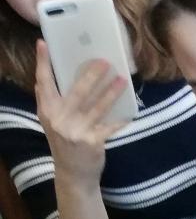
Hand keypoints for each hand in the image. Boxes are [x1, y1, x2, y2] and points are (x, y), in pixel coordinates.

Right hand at [34, 40, 127, 185]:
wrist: (73, 174)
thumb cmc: (65, 143)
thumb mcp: (53, 122)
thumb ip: (52, 102)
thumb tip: (53, 78)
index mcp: (47, 111)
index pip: (43, 82)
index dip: (43, 63)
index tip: (43, 43)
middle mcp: (59, 119)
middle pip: (76, 91)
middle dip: (91, 75)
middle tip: (104, 61)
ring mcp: (76, 131)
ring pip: (97, 106)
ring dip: (111, 92)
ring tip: (122, 79)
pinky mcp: (92, 142)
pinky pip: (109, 127)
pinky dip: (120, 120)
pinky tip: (130, 112)